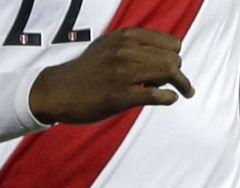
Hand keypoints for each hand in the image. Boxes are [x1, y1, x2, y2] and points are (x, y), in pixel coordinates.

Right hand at [29, 28, 193, 125]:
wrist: (56, 91)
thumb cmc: (84, 71)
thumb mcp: (108, 46)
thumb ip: (133, 44)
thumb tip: (161, 50)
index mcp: (126, 37)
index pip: (171, 43)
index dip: (173, 56)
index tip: (167, 68)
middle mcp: (126, 52)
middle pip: (173, 59)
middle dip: (177, 72)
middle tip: (173, 83)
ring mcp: (122, 74)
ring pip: (169, 73)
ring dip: (181, 84)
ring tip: (183, 92)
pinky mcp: (119, 97)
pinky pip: (156, 95)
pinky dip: (169, 98)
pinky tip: (170, 99)